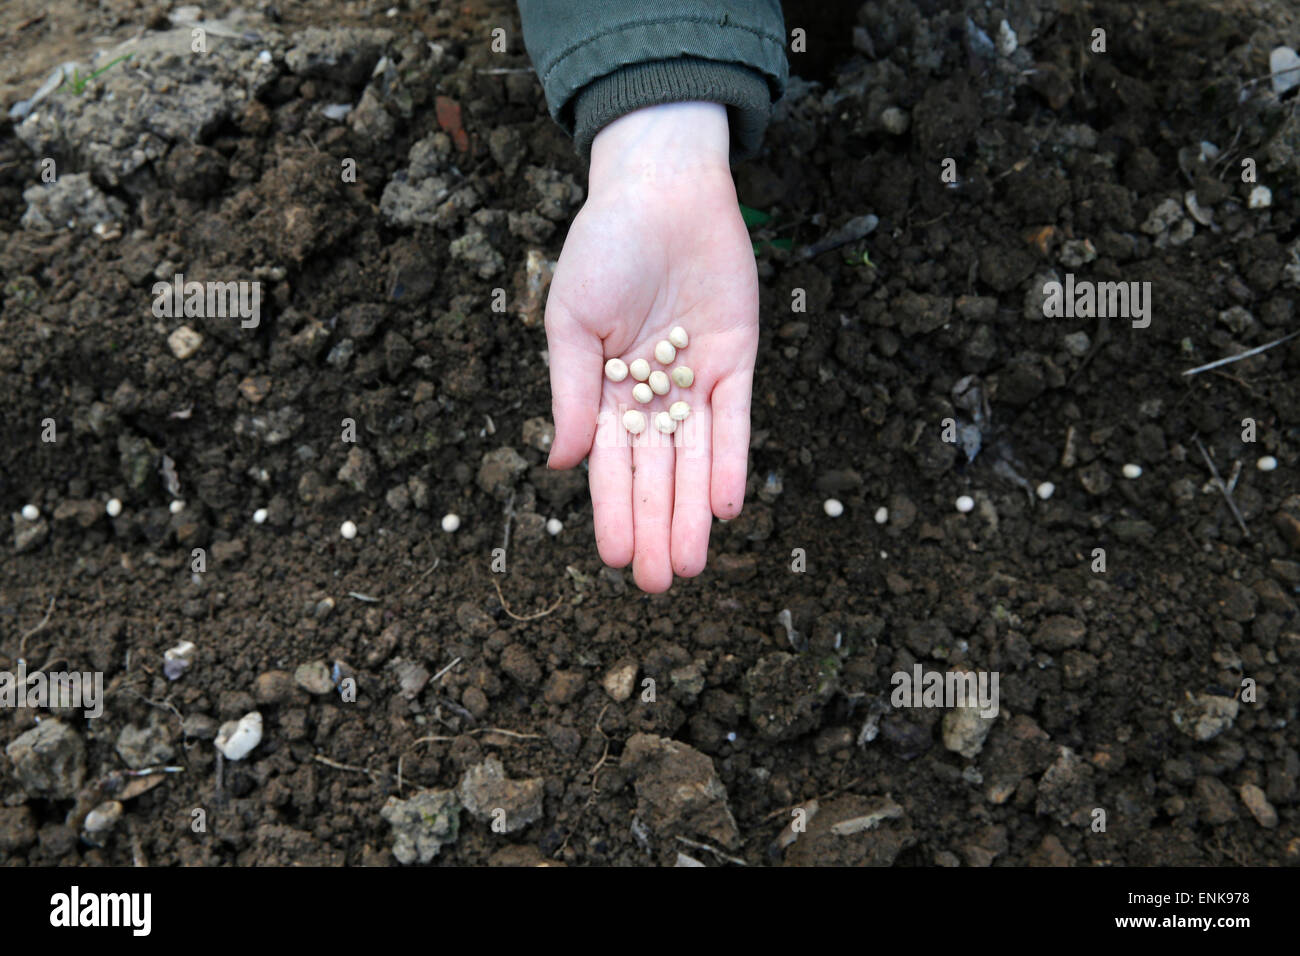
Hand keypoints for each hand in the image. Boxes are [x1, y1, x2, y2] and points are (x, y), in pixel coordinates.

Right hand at [544, 102, 758, 592]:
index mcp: (606, 393)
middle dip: (658, 527)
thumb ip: (569, 392)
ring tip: (692, 562)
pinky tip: (726, 504)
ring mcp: (696, 381)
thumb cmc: (602, 248)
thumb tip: (559, 463)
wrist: (660, 190)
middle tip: (662, 584)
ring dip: (693, 511)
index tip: (618, 559)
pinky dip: (730, 460)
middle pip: (657, 474)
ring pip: (696, 459)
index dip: (615, 511)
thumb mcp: (571, 323)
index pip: (611, 466)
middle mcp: (653, 397)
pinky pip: (735, 419)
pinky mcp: (736, 359)